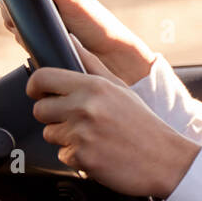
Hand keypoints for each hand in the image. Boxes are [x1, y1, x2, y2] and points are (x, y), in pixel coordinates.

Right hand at [0, 0, 155, 84]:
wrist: (112, 54)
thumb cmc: (100, 27)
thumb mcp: (76, 5)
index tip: (11, 5)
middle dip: (12, 12)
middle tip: (21, 24)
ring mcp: (47, 13)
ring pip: (16, 17)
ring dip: (18, 26)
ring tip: (30, 33)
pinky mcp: (47, 30)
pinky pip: (26, 31)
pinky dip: (25, 37)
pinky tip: (33, 42)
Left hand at [26, 38, 200, 198]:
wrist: (166, 160)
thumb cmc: (144, 124)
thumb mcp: (121, 88)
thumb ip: (91, 64)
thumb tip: (71, 40)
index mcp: (94, 86)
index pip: (43, 78)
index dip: (35, 87)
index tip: (39, 94)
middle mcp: (85, 107)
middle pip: (40, 110)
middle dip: (54, 117)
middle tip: (80, 121)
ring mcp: (82, 133)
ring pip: (50, 134)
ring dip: (66, 138)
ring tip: (95, 138)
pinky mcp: (81, 157)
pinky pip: (62, 156)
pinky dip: (78, 157)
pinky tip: (99, 153)